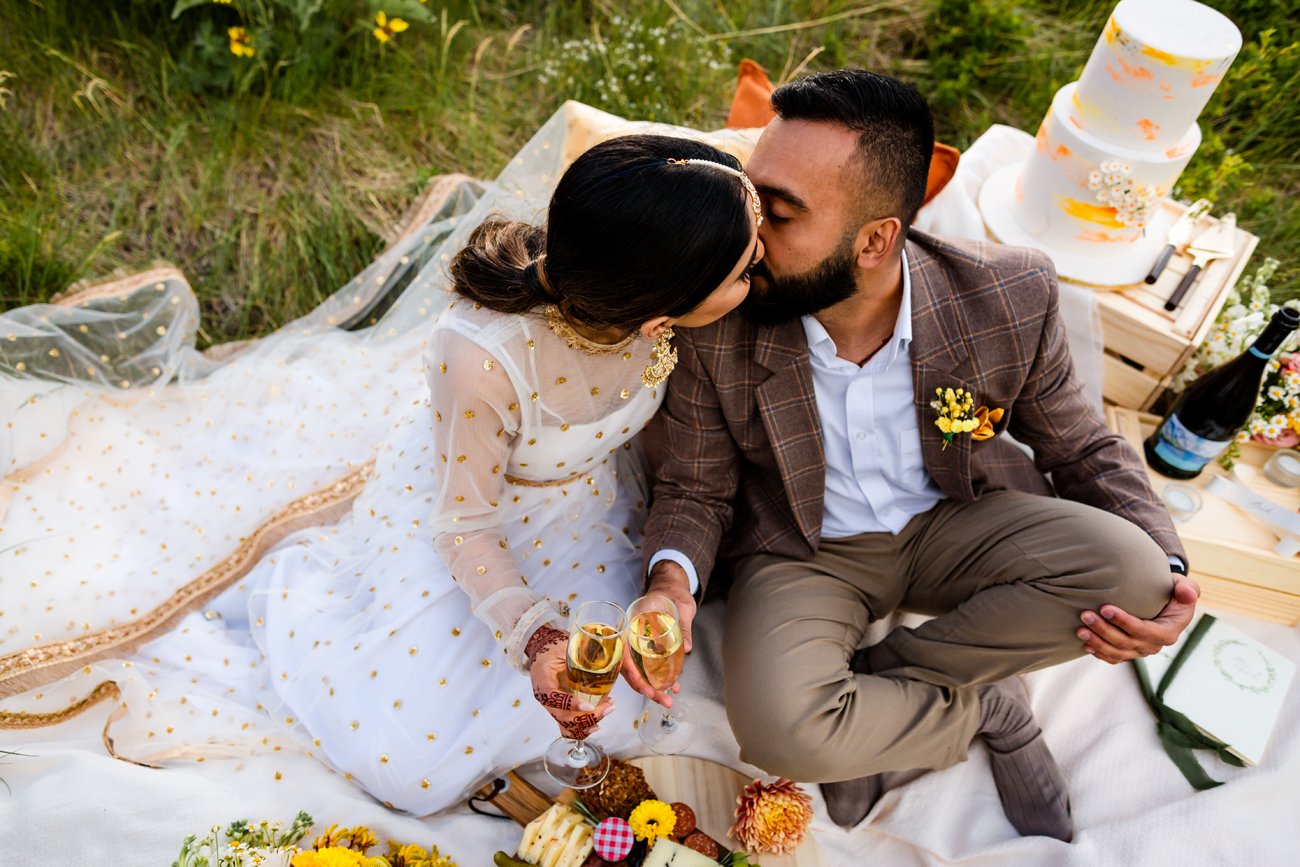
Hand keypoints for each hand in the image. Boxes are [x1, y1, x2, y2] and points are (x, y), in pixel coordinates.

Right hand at [527, 626, 613, 739]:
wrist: (544, 652)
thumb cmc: (554, 648)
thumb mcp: (565, 646)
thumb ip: (580, 653)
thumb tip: (605, 656)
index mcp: (543, 680)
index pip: (553, 697)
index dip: (570, 703)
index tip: (589, 705)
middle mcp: (544, 698)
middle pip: (563, 717)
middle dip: (588, 717)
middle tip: (609, 706)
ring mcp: (551, 707)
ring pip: (567, 726)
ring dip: (589, 724)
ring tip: (608, 709)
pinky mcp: (559, 710)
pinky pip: (568, 726)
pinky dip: (583, 729)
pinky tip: (597, 723)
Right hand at [620, 562, 696, 707]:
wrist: (672, 584)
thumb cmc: (673, 591)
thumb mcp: (681, 606)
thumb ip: (683, 626)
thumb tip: (687, 649)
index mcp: (632, 621)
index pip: (624, 651)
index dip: (632, 672)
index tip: (644, 686)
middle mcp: (631, 634)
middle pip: (629, 666)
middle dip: (644, 687)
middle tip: (662, 699)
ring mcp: (637, 642)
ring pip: (637, 670)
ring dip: (651, 687)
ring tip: (668, 699)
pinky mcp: (646, 647)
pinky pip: (646, 666)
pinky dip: (657, 678)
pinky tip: (672, 686)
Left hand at [1076, 573, 1199, 663]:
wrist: (1164, 601)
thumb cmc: (1173, 590)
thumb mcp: (1184, 585)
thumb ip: (1188, 588)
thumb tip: (1189, 594)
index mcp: (1168, 631)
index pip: (1143, 630)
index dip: (1124, 622)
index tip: (1105, 608)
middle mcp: (1154, 645)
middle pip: (1126, 642)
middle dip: (1103, 630)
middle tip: (1085, 615)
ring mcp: (1140, 651)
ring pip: (1117, 652)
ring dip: (1097, 643)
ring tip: (1080, 629)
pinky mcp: (1130, 652)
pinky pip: (1114, 658)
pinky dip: (1099, 653)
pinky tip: (1085, 645)